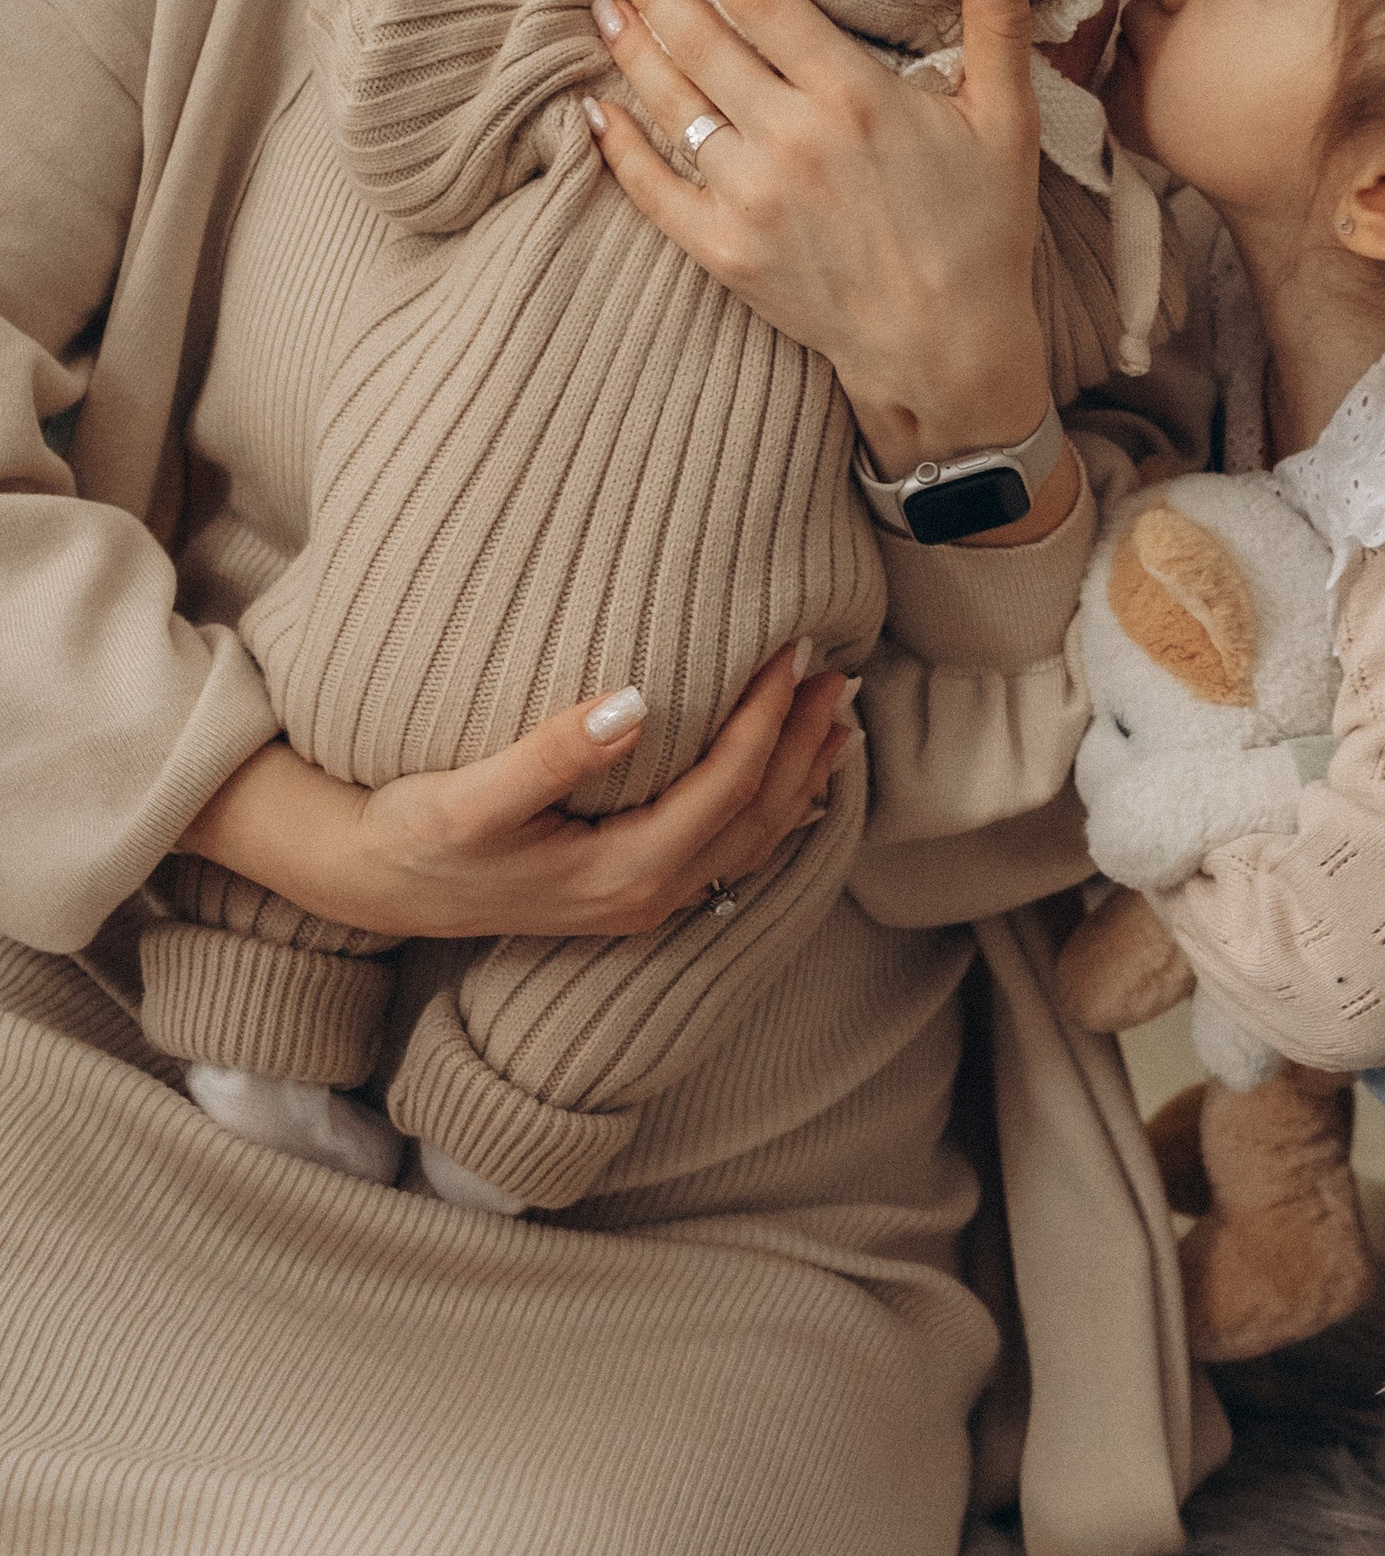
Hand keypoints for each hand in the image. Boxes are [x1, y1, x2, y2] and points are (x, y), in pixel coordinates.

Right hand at [181, 650, 852, 943]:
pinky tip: (792, 785)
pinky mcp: (628, 891)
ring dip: (800, 778)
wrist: (374, 883)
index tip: (794, 654)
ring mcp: (641, 901)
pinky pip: (726, 855)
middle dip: (804, 745)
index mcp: (622, 873)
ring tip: (840, 719)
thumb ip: (552, 753)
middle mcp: (646, 896)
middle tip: (840, 673)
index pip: (727, 787)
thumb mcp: (471, 794)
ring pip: (751, 840)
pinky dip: (770, 812)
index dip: (769, 720)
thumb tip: (633, 702)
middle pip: (757, 816)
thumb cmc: (416, 831)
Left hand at [586, 0, 1050, 475]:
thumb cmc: (984, 233)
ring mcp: (751, 198)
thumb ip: (999, 24)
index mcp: (854, 95)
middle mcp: (792, 139)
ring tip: (606, 8)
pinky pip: (653, 189)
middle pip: (700, 40)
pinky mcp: (726, 251)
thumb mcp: (1007, 123)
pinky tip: (595, 109)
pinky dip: (618, 147)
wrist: (949, 351)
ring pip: (670, 104)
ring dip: (631, 49)